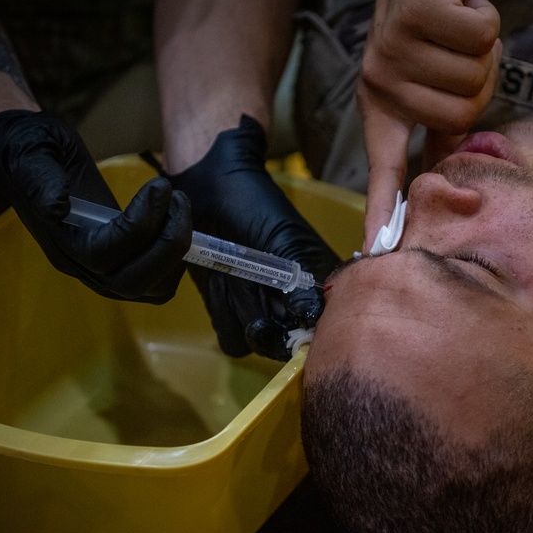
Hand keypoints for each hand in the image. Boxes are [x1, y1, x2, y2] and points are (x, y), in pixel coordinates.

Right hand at [0, 109, 191, 302]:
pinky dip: (177, 260)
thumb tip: (56, 206)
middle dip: (168, 244)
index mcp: (60, 242)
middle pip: (132, 283)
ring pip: (151, 289)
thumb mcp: (31, 153)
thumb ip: (41, 179)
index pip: (104, 254)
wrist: (32, 155)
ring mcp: (104, 271)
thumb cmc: (31, 150)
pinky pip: (159, 283)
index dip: (140, 224)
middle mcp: (82, 266)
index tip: (159, 185)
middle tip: (179, 199)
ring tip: (179, 206)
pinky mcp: (123, 265)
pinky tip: (176, 221)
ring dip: (177, 252)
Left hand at [169, 115, 340, 360]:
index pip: (324, 325)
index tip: (294, 324)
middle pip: (291, 344)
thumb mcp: (285, 241)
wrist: (208, 187)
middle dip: (275, 333)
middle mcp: (292, 302)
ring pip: (259, 344)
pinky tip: (221, 287)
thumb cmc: (254, 204)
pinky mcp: (229, 309)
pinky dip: (225, 317)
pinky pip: (231, 338)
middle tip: (261, 319)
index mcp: (318, 284)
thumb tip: (313, 316)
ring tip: (236, 286)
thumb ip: (301, 283)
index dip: (311, 333)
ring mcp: (260, 307)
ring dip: (246, 321)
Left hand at [358, 0, 500, 248]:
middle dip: (477, 82)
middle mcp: (381, 81)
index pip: (385, 167)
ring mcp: (393, 49)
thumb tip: (451, 167)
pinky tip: (464, 4)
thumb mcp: (429, 76)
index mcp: (383, 103)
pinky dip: (486, 18)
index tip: (377, 250)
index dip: (384, 209)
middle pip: (459, 118)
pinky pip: (480, 40)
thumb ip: (438, 121)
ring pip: (472, 79)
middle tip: (459, 50)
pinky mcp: (415, 17)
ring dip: (483, 49)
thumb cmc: (438, 20)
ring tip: (459, 25)